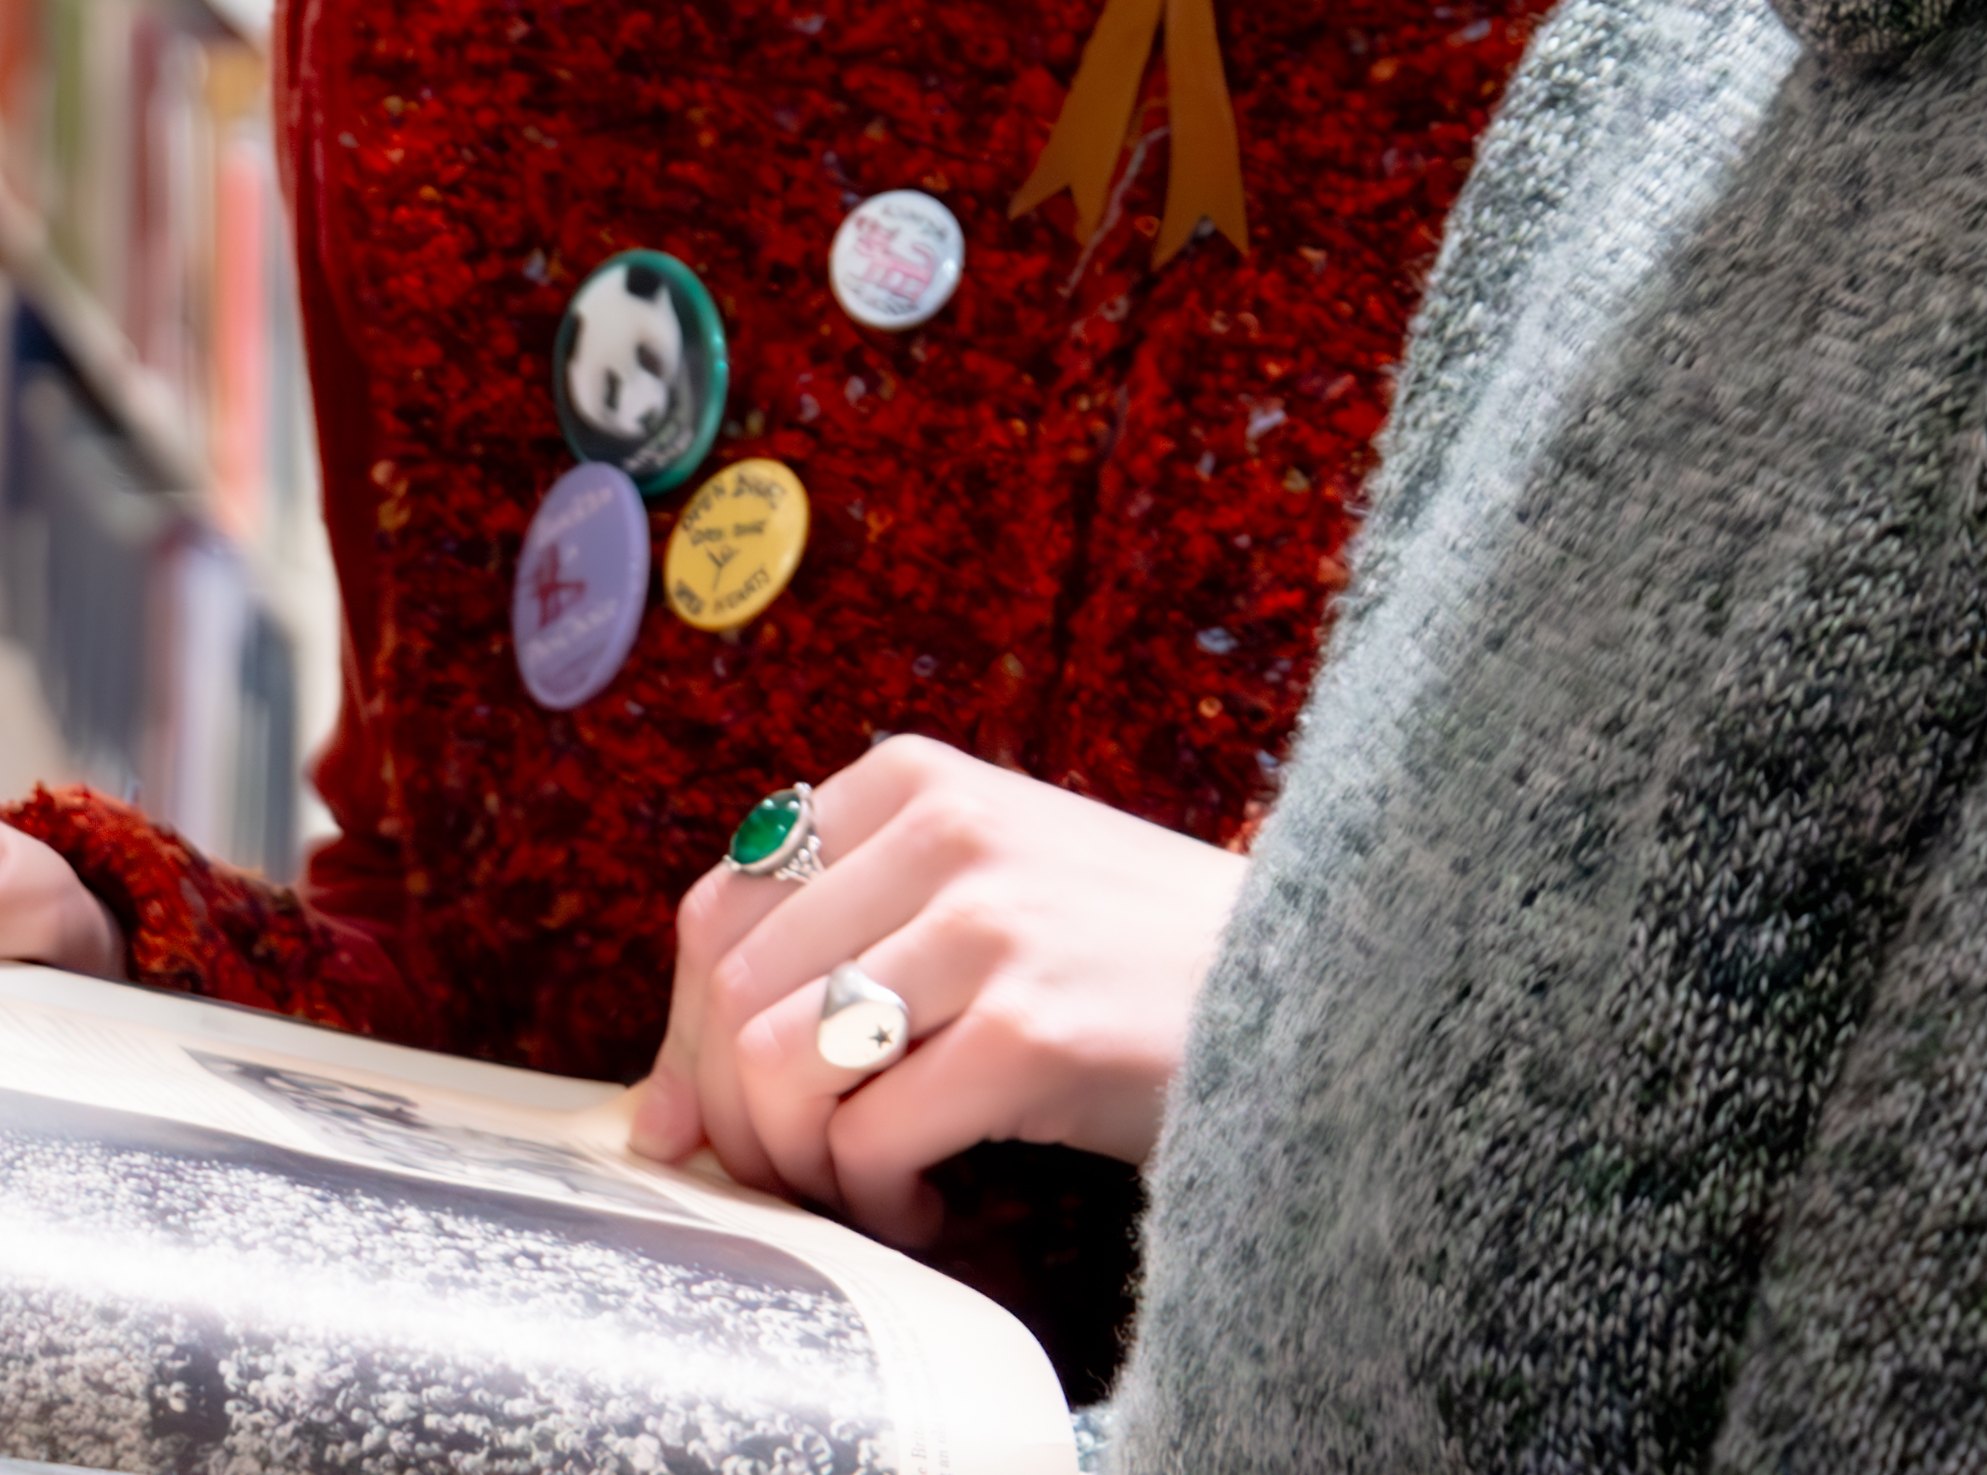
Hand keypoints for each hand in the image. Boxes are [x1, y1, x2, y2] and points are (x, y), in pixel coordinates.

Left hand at [621, 735, 1244, 1244]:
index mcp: (912, 782)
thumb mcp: (983, 896)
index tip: (716, 1117)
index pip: (716, 909)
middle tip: (799, 1174)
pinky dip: (877, 1201)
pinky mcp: (1032, 1029)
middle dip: (736, 1118)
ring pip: (778, 1066)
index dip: (689, 1037)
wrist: (1323, 983)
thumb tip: (664, 1111)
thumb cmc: (1132, 961)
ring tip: (867, 1187)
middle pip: (729, 996)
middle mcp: (941, 832)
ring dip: (800, 1163)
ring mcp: (988, 926)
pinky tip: (933, 1204)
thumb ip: (834, 955)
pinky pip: (870, 1138)